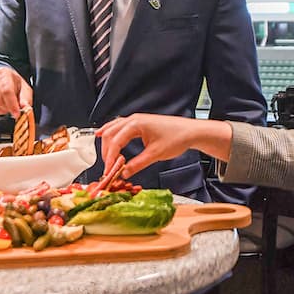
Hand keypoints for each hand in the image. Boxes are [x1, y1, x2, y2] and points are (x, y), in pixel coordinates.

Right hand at [0, 67, 32, 116]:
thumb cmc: (11, 83)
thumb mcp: (23, 88)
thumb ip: (25, 99)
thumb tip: (26, 108)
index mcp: (3, 73)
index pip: (6, 91)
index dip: (12, 105)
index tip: (17, 114)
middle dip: (7, 108)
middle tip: (12, 107)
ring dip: (0, 110)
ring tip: (4, 104)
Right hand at [96, 114, 231, 178]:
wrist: (190, 131)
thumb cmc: (176, 138)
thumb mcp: (155, 154)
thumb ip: (137, 164)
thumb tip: (124, 173)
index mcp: (135, 124)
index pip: (115, 141)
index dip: (110, 157)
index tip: (108, 170)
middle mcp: (133, 119)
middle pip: (111, 134)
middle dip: (107, 151)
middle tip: (107, 168)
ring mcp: (136, 119)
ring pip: (113, 129)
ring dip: (107, 142)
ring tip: (104, 156)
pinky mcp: (140, 123)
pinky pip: (119, 126)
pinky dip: (111, 132)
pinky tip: (103, 134)